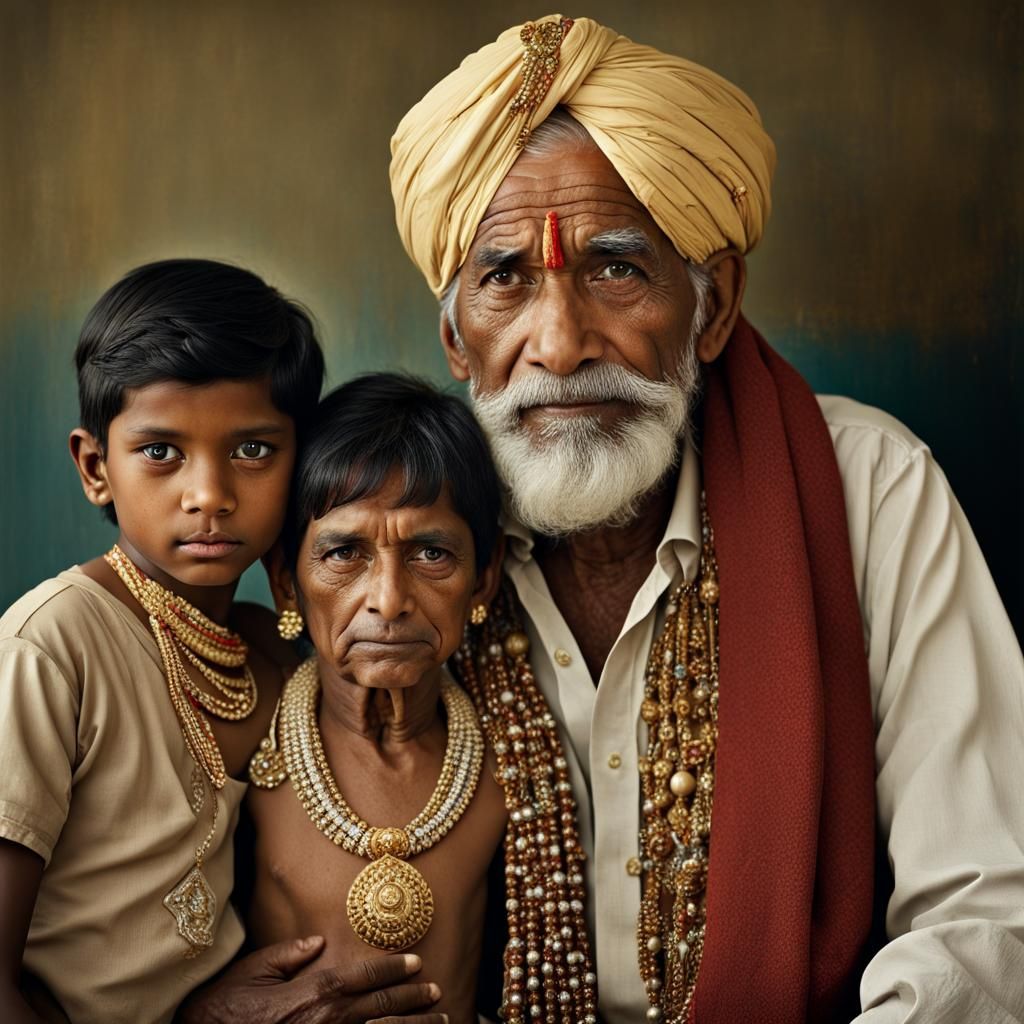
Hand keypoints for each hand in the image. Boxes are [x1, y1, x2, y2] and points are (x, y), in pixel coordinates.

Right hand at [178, 935, 446, 1023]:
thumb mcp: (251, 971)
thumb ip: (288, 953)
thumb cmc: (220, 1011)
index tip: (416, 962)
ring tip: (440, 1021)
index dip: (393, 969)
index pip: (363, 976)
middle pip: (380, 1010)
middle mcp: (327, 1022)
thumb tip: (317, 941)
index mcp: (313, 992)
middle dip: (412, 1000)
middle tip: (436, 992)